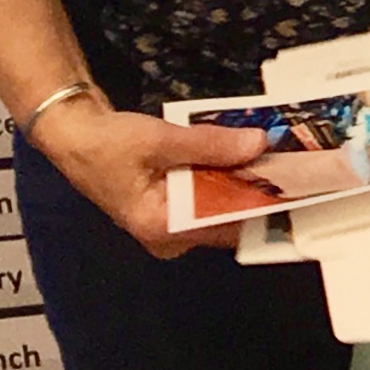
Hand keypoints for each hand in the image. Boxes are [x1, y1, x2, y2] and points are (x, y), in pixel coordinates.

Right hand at [25, 101, 273, 257]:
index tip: (297, 189)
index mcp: (162, 227)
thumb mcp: (159, 139)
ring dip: (244, 182)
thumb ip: (210, 144)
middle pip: (226, 217)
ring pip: (220, 204)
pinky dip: (225, 177)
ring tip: (280, 160)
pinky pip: (207, 195)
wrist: (73, 134)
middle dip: (257, 191)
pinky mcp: (170, 206)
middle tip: (296, 167)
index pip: (226, 225)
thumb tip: (259, 144)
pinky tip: (248, 157)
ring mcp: (169, 223)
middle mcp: (168, 235)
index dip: (263, 206)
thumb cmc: (106, 143)